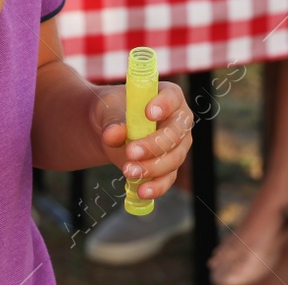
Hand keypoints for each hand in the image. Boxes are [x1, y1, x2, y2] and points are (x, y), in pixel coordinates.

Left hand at [94, 80, 192, 203]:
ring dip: (152, 168)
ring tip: (127, 171)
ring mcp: (178, 146)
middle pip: (176, 134)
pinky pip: (168, 178)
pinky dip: (156, 187)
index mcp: (169, 96)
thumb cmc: (114, 111)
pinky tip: (141, 191)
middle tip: (130, 151)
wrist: (111, 131)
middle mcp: (179, 121)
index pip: (172, 98)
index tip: (149, 113)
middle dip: (154, 145)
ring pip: (173, 159)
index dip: (164, 105)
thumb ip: (112, 121)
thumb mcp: (108, 110)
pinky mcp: (170, 167)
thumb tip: (113, 135)